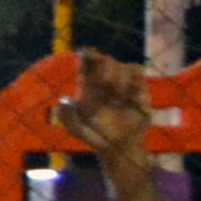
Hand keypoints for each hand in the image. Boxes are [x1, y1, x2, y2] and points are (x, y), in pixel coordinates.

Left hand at [53, 46, 156, 162]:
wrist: (121, 146)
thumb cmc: (97, 136)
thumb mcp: (79, 131)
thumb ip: (69, 119)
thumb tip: (62, 101)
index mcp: (87, 87)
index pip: (86, 63)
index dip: (88, 55)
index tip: (89, 55)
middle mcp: (104, 81)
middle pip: (105, 60)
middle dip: (106, 69)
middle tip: (106, 86)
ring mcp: (122, 82)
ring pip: (123, 65)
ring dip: (121, 80)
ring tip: (119, 99)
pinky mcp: (138, 87)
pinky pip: (137, 72)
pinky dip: (135, 80)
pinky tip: (131, 95)